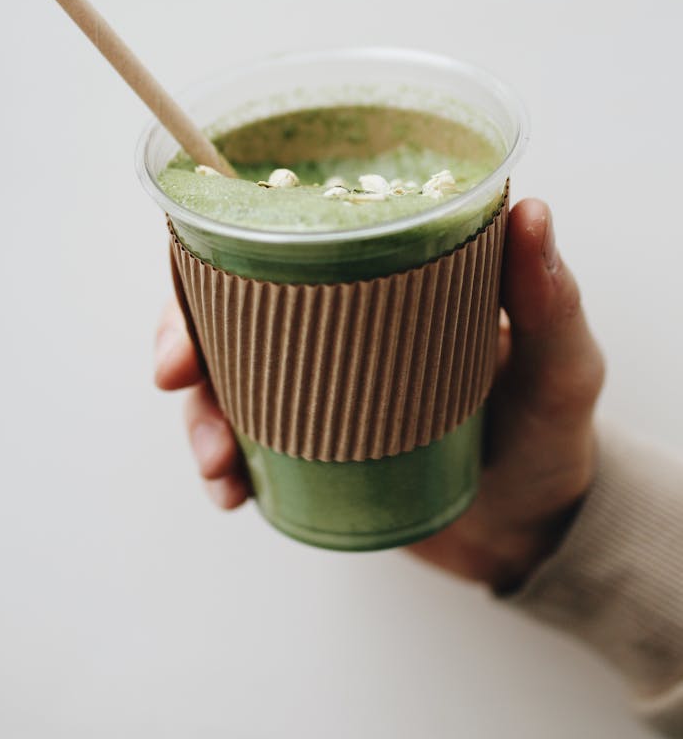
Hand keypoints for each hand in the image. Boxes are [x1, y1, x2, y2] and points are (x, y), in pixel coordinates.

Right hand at [154, 199, 604, 588]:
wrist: (532, 530)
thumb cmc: (549, 431)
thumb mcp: (560, 366)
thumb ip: (549, 301)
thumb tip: (530, 208)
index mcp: (383, 274)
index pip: (291, 233)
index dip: (225, 244)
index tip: (192, 279)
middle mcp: (337, 319)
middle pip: (230, 301)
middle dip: (184, 334)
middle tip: (176, 378)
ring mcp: (316, 382)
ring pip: (222, 374)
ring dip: (198, 412)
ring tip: (219, 466)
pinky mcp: (307, 442)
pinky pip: (241, 441)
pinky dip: (221, 464)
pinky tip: (231, 491)